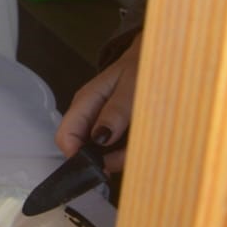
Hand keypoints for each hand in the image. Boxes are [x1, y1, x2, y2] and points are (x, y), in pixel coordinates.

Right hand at [55, 36, 141, 172]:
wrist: (161, 56)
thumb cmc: (144, 67)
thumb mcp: (132, 86)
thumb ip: (117, 111)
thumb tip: (99, 139)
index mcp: (86, 102)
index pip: (66, 137)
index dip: (78, 157)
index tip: (102, 169)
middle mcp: (90, 115)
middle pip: (84, 149)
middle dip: (107, 161)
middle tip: (135, 160)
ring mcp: (104, 122)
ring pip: (105, 152)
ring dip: (124, 158)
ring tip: (149, 149)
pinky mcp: (119, 129)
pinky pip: (119, 148)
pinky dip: (132, 152)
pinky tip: (148, 144)